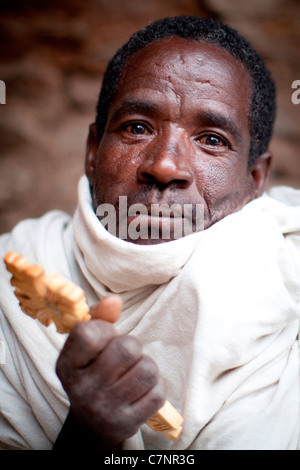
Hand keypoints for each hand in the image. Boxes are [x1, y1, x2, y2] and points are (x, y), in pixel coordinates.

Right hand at [55, 295, 165, 448]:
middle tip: (124, 356)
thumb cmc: (93, 373)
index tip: (105, 337)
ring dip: (146, 365)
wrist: (92, 424)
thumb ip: (100, 320)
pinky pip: (157, 392)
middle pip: (127, 349)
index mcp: (68, 365)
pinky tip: (140, 389)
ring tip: (134, 371)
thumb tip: (114, 300)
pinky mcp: (127, 423)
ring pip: (147, 369)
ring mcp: (105, 409)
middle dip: (132, 346)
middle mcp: (83, 389)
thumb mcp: (87, 348)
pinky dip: (155, 386)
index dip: (105, 329)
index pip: (88, 334)